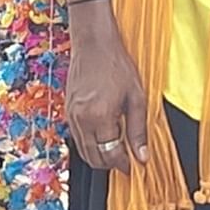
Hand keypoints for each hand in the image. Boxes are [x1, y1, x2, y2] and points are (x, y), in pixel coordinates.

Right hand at [59, 0, 150, 174]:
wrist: (94, 43)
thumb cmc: (117, 64)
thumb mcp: (136, 97)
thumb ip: (138, 129)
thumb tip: (142, 156)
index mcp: (99, 117)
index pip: (110, 154)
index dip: (122, 164)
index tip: (132, 166)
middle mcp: (81, 119)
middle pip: (93, 157)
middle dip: (109, 164)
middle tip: (125, 161)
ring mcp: (71, 115)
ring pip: (82, 149)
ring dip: (98, 156)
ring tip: (115, 151)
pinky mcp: (67, 109)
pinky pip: (76, 136)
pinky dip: (88, 143)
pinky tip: (102, 137)